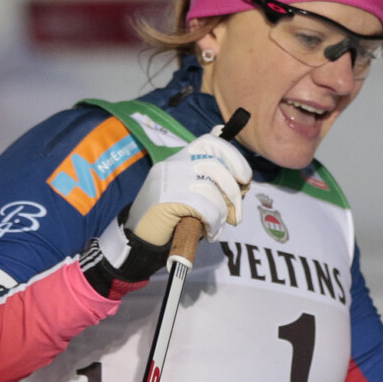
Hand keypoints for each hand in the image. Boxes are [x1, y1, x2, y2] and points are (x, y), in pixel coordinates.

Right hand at [79, 132, 251, 299]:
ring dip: (222, 213)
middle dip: (234, 193)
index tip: (245, 178)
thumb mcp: (192, 196)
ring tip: (217, 226)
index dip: (233, 158)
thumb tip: (244, 184)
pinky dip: (213, 223)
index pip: (211, 143)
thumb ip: (213, 185)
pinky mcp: (168, 198)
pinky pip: (204, 207)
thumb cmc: (169, 220)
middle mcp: (174, 164)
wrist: (137, 237)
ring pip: (212, 189)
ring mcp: (169, 179)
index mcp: (180, 159)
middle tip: (236, 215)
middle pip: (216, 167)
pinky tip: (210, 233)